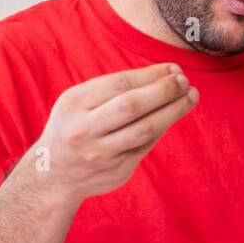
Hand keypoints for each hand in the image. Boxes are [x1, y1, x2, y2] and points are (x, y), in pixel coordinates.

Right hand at [26, 63, 197, 203]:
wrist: (53, 174)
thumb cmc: (74, 127)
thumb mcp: (77, 102)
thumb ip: (112, 90)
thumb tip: (164, 74)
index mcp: (73, 105)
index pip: (119, 84)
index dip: (150, 76)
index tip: (173, 68)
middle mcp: (84, 130)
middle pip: (132, 106)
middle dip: (164, 91)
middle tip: (185, 81)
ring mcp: (100, 154)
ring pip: (145, 130)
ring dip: (173, 111)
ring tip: (190, 97)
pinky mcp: (117, 171)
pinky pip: (146, 146)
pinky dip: (162, 128)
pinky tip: (173, 115)